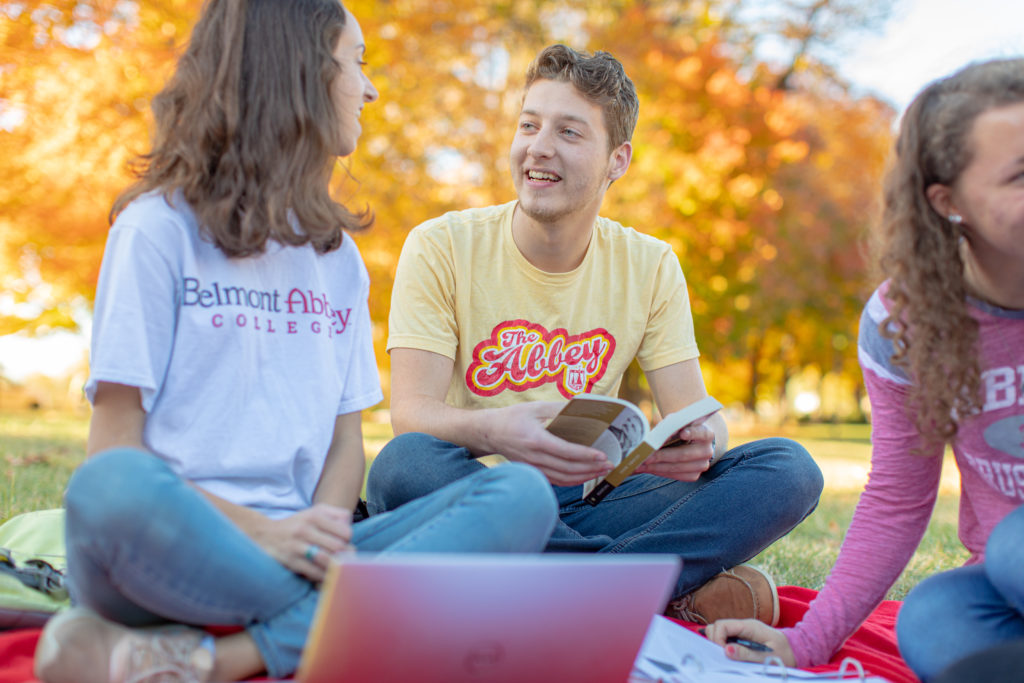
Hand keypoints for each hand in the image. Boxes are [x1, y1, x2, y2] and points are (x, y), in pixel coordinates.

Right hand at [252, 503, 353, 581]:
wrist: (264, 535)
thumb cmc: (296, 525)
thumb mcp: (314, 512)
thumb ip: (336, 515)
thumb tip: (350, 527)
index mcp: (316, 515)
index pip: (345, 532)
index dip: (348, 541)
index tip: (344, 545)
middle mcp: (306, 528)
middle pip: (338, 547)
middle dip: (345, 556)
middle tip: (345, 560)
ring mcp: (297, 545)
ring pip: (327, 560)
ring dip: (335, 567)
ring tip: (337, 569)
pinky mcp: (291, 560)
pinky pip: (314, 572)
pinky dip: (323, 576)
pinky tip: (325, 575)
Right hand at [482, 402, 611, 486]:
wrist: (490, 432)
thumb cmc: (513, 417)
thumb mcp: (535, 407)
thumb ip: (558, 408)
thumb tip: (583, 408)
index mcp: (535, 440)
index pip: (565, 451)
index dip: (585, 455)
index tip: (602, 455)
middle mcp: (534, 457)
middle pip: (567, 469)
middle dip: (591, 468)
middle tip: (610, 465)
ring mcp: (533, 468)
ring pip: (563, 478)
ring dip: (585, 477)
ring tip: (602, 472)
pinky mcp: (533, 472)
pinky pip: (556, 481)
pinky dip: (573, 481)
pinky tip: (585, 476)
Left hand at [634, 419, 713, 480]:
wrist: (690, 441)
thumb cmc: (680, 429)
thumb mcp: (676, 423)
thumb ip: (669, 426)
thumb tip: (654, 437)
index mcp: (706, 433)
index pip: (701, 432)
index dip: (692, 433)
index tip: (682, 433)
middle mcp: (707, 450)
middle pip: (683, 454)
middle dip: (661, 456)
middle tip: (645, 456)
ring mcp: (702, 465)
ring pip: (677, 467)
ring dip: (656, 467)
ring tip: (640, 465)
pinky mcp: (694, 475)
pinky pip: (675, 475)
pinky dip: (659, 472)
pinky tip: (647, 468)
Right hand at [703, 619, 795, 665]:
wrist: (795, 649)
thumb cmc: (783, 653)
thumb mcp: (766, 656)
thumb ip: (746, 653)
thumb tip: (726, 650)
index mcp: (748, 626)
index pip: (722, 625)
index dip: (717, 638)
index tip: (722, 654)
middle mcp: (742, 626)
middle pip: (717, 626)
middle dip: (714, 640)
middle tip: (722, 656)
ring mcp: (741, 631)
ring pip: (719, 632)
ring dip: (719, 644)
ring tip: (727, 657)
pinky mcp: (742, 637)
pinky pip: (726, 638)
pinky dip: (724, 646)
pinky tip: (732, 656)